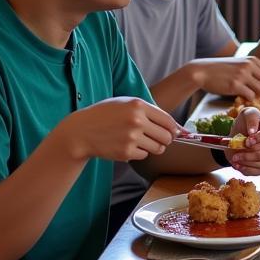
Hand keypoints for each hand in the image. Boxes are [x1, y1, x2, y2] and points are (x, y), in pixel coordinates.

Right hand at [59, 97, 178, 161]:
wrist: (81, 131)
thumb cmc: (106, 115)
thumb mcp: (126, 104)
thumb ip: (151, 111)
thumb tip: (178, 128)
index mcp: (138, 105)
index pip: (168, 120)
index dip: (173, 129)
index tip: (171, 132)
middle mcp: (137, 121)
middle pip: (167, 137)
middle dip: (165, 140)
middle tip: (156, 139)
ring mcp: (131, 137)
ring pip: (158, 148)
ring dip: (153, 147)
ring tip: (141, 141)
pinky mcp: (126, 152)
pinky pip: (144, 155)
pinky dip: (139, 153)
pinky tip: (127, 146)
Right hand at [194, 56, 259, 105]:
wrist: (201, 71)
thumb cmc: (219, 70)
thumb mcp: (238, 65)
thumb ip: (251, 71)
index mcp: (252, 60)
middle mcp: (249, 66)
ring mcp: (242, 75)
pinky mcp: (235, 85)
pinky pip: (250, 95)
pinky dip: (253, 101)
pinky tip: (252, 104)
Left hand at [228, 107, 259, 175]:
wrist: (237, 139)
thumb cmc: (244, 125)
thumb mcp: (246, 114)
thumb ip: (251, 117)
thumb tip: (253, 131)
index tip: (247, 140)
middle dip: (249, 152)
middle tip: (236, 149)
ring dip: (246, 161)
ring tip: (235, 157)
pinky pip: (259, 171)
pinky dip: (246, 169)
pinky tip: (238, 164)